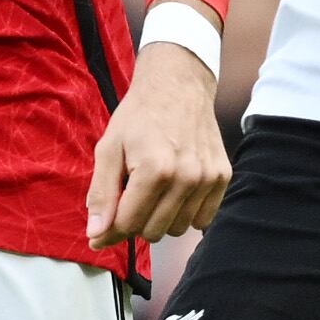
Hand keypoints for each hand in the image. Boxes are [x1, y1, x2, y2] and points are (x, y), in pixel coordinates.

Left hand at [86, 44, 228, 247]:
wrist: (178, 85)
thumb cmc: (138, 116)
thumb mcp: (108, 149)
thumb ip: (101, 194)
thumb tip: (97, 234)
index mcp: (155, 170)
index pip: (129, 224)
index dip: (110, 230)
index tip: (100, 231)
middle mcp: (186, 177)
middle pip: (153, 232)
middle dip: (134, 222)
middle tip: (128, 199)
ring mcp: (208, 178)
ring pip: (178, 229)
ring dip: (160, 219)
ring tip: (152, 192)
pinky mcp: (222, 177)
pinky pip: (202, 219)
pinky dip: (184, 214)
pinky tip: (174, 194)